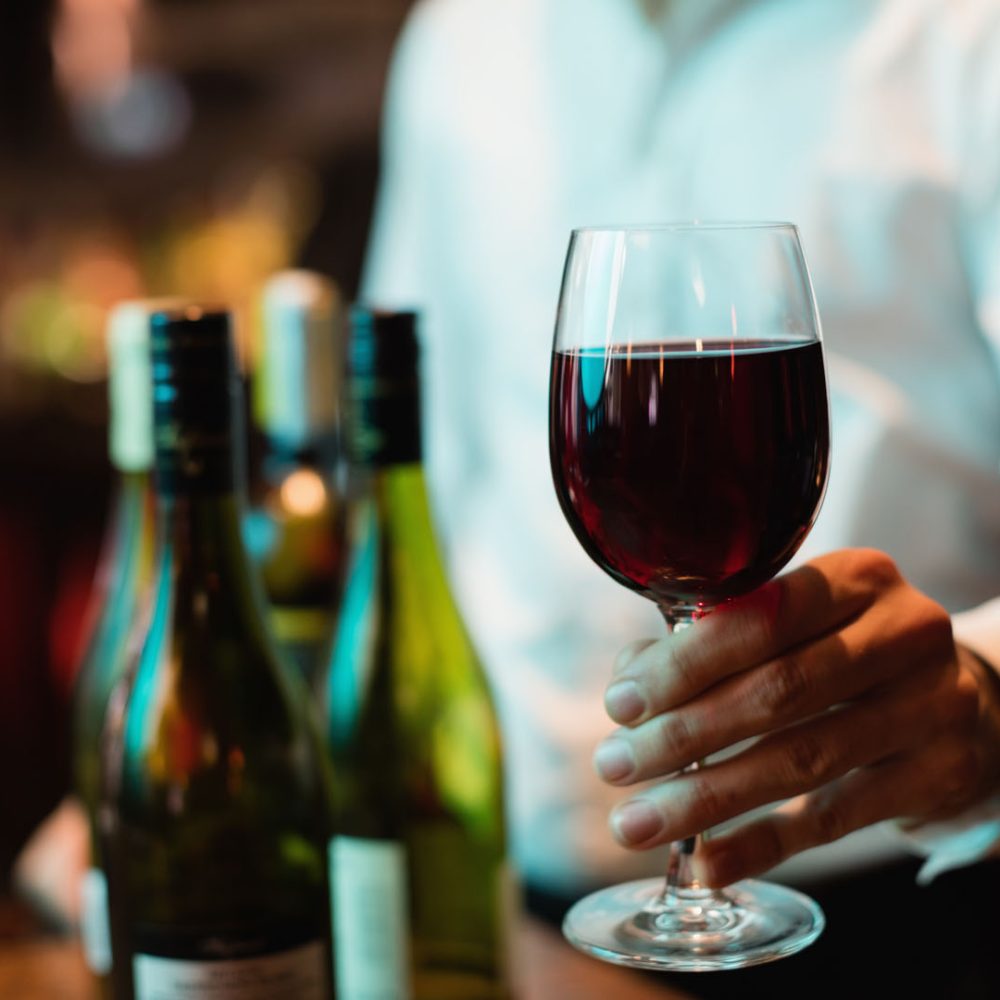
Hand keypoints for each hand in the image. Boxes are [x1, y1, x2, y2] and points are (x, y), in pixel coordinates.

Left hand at [594, 548, 999, 886]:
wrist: (956, 701)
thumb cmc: (844, 651)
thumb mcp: (793, 624)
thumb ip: (710, 640)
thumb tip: (631, 679)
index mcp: (857, 578)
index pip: (761, 615)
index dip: (684, 664)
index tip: (621, 703)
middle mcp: (904, 633)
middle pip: (779, 690)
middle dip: (683, 733)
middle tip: (616, 764)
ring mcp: (931, 706)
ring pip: (803, 759)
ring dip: (707, 795)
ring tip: (637, 820)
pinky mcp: (939, 776)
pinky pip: (834, 819)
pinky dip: (760, 843)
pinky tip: (705, 861)